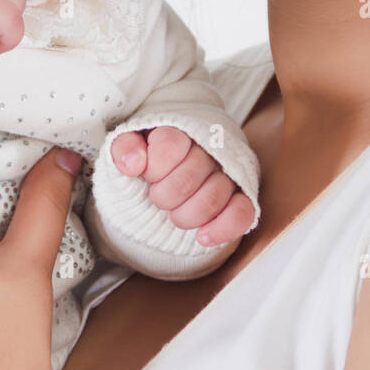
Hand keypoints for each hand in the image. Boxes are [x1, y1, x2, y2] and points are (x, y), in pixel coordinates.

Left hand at [110, 126, 255, 245]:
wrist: (182, 164)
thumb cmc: (154, 157)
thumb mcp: (133, 145)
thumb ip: (125, 148)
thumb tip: (133, 164)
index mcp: (183, 132)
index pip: (169, 146)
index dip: (153, 169)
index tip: (148, 173)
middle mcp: (211, 149)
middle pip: (186, 180)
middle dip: (164, 197)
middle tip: (160, 196)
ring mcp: (230, 173)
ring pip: (212, 199)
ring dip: (186, 215)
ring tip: (176, 212)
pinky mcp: (244, 197)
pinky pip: (242, 214)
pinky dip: (222, 228)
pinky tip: (203, 237)